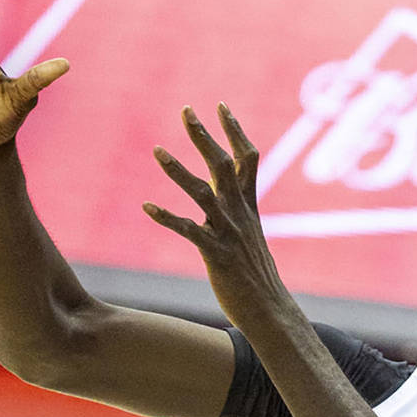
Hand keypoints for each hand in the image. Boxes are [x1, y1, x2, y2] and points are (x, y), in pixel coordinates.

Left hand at [144, 104, 291, 330]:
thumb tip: (229, 199)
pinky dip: (166, 217)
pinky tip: (145, 206)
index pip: (246, 159)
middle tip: (186, 110)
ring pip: (202, 192)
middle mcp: (240, 213)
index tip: (221, 106)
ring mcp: (228, 232)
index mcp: (249, 207)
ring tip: (156, 150)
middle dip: (204, 136)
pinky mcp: (216, 253)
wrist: (271, 310)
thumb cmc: (256, 278)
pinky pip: (188, 230)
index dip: (235, 130)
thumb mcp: (250, 238)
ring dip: (177, 170)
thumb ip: (239, 215)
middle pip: (222, 165)